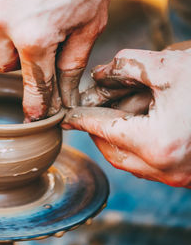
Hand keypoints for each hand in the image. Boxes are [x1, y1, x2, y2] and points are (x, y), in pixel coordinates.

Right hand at [0, 0, 109, 120]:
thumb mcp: (89, 24)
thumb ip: (71, 64)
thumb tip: (65, 96)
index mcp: (35, 37)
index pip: (34, 85)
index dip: (36, 104)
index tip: (34, 116)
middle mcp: (3, 22)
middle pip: (0, 64)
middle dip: (18, 62)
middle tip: (31, 48)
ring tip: (0, 37)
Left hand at [62, 48, 190, 187]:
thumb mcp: (171, 67)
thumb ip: (129, 67)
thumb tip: (103, 73)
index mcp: (157, 144)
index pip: (102, 129)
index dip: (81, 118)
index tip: (66, 115)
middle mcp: (165, 169)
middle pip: (111, 150)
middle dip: (99, 130)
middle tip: (94, 111)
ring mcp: (178, 177)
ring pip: (129, 161)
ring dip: (117, 139)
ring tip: (118, 115)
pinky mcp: (187, 176)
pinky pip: (148, 166)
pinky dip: (136, 147)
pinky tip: (141, 126)